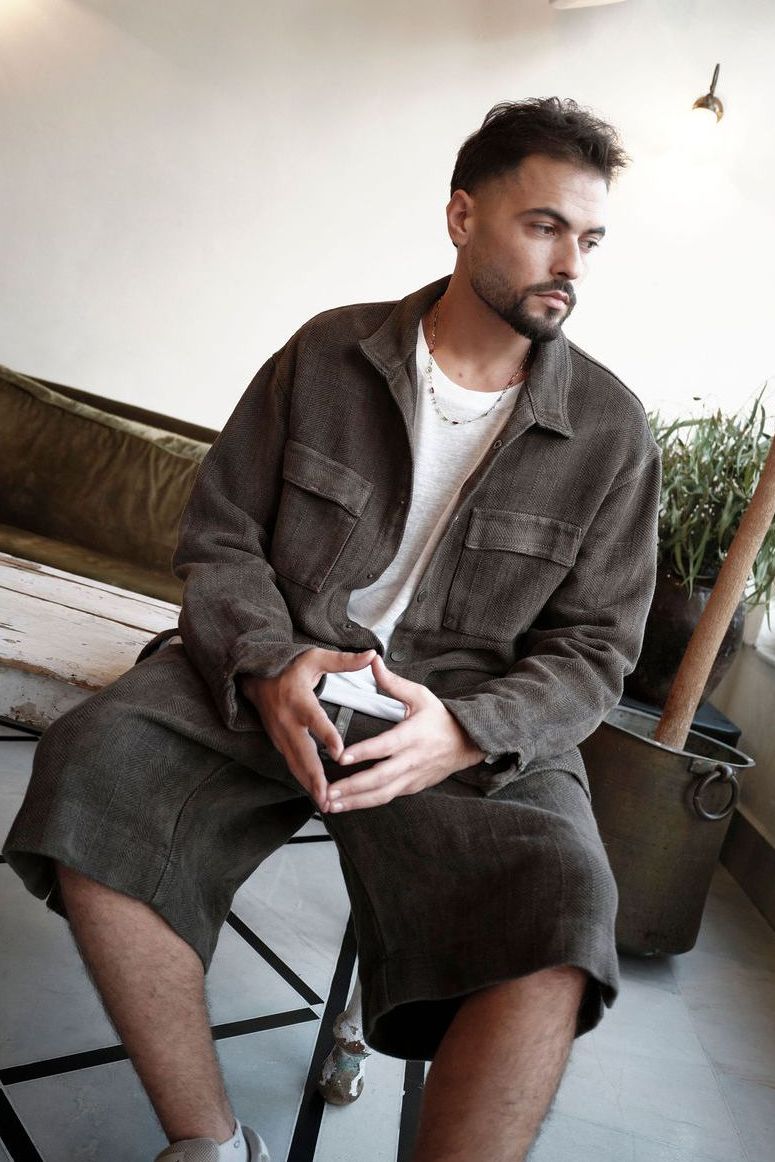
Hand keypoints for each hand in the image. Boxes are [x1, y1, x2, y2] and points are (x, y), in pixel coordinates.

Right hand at [242, 647, 375, 810]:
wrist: (254, 675)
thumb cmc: (289, 665)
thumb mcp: (315, 657)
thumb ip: (344, 661)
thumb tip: (371, 654)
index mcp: (299, 699)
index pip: (315, 720)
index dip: (327, 737)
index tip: (339, 754)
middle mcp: (287, 720)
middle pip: (303, 752)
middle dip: (315, 777)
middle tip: (328, 797)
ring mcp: (280, 734)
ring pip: (295, 763)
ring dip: (309, 784)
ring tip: (325, 804)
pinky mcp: (278, 742)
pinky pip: (292, 763)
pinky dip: (303, 779)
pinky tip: (316, 793)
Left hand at [325, 654, 484, 811]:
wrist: (467, 743)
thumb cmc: (440, 718)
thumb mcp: (420, 695)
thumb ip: (392, 682)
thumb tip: (372, 661)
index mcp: (412, 735)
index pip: (385, 745)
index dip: (364, 752)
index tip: (341, 756)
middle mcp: (412, 759)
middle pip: (380, 777)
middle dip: (352, 787)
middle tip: (327, 791)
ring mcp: (412, 777)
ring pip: (382, 794)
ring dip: (355, 801)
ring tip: (330, 804)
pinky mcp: (412, 787)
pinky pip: (387, 797)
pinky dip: (366, 802)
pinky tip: (346, 804)